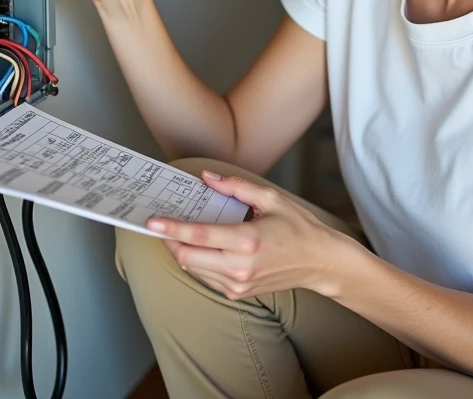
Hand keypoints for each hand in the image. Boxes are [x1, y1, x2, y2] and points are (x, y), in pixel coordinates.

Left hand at [147, 170, 354, 300]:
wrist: (320, 263)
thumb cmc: (298, 228)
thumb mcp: (271, 199)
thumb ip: (235, 186)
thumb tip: (207, 178)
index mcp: (247, 240)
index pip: (198, 236)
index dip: (170, 228)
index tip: (152, 221)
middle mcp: (240, 266)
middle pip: (186, 257)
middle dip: (168, 241)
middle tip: (160, 225)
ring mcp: (238, 284)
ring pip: (192, 269)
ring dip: (179, 252)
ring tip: (176, 233)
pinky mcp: (238, 293)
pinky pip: (205, 278)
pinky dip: (195, 262)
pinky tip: (197, 248)